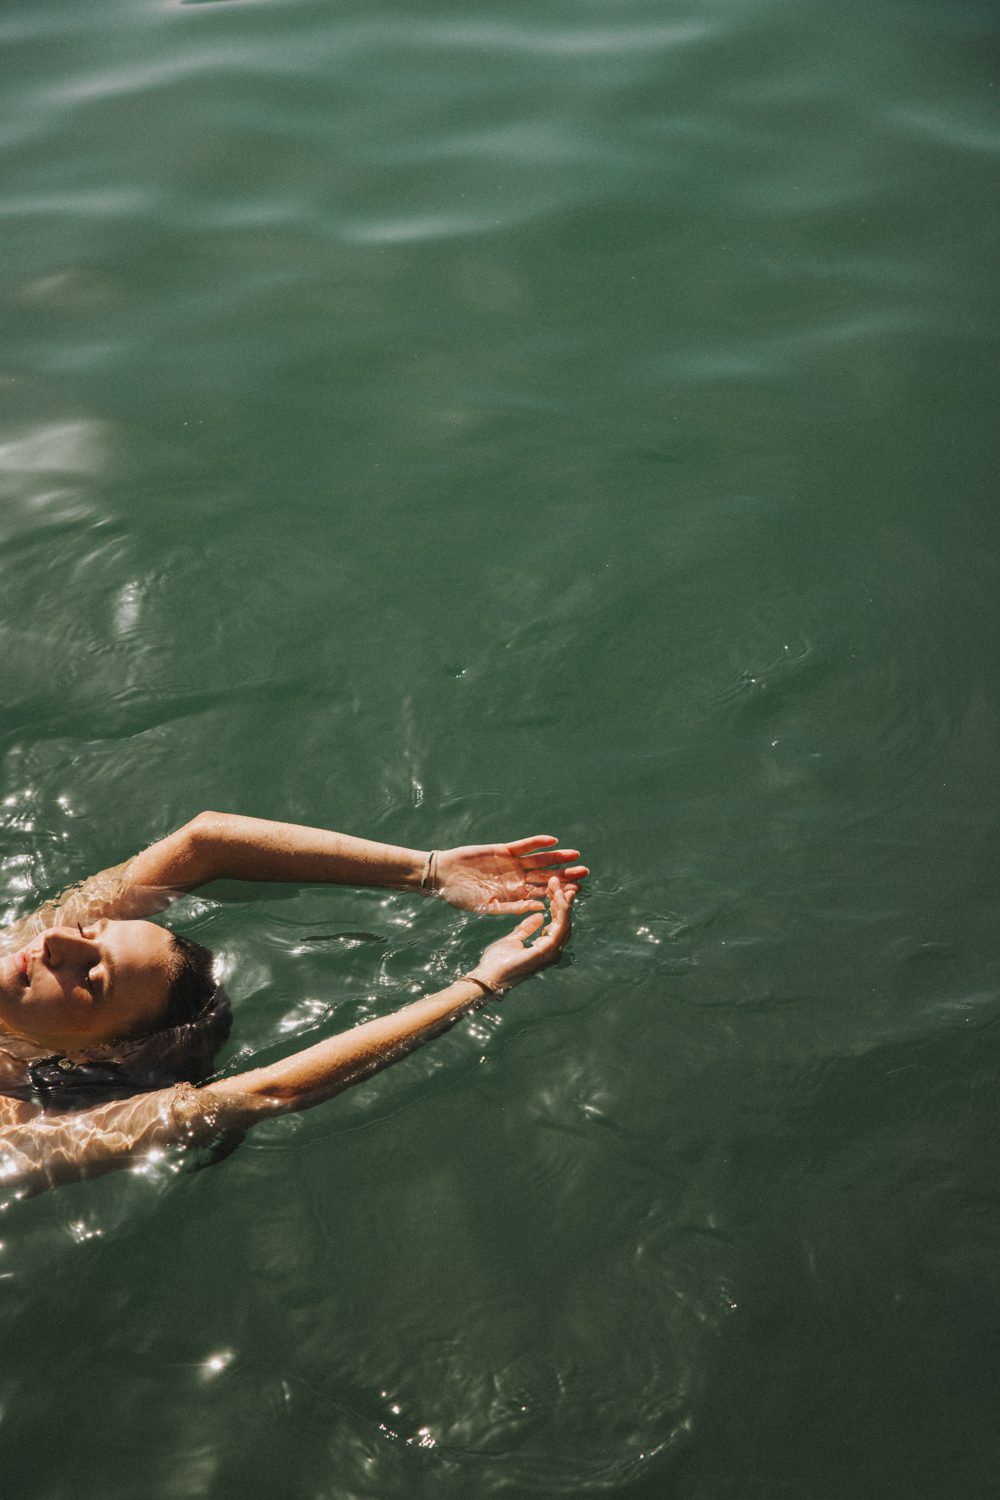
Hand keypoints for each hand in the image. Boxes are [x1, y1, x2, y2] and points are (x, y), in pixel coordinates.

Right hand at [434, 836, 587, 914]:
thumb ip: (513, 907)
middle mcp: (516, 879)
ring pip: (539, 860)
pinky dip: (537, 843)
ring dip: (556, 857)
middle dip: (565, 874)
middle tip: (585, 872)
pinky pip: (524, 846)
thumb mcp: (488, 907)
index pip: (543, 894)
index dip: (560, 893)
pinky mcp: (503, 851)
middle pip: (546, 876)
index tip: (578, 892)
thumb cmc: (462, 897)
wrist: (443, 877)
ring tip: (575, 855)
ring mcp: (511, 864)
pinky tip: (552, 841)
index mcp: (515, 896)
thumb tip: (539, 910)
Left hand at [466, 878, 572, 992]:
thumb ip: (526, 928)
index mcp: (543, 948)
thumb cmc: (496, 962)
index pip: (555, 923)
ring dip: (563, 902)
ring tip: (558, 885)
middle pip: (563, 922)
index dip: (555, 905)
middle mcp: (551, 950)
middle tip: (558, 881)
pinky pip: (560, 927)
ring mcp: (551, 952)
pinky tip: (557, 898)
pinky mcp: (547, 951)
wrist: (488, 976)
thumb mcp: (512, 939)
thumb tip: (539, 916)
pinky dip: (561, 911)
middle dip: (562, 900)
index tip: (553, 888)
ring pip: (565, 923)